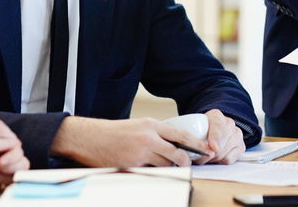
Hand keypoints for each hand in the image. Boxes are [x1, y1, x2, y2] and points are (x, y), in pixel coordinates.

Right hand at [50, 116, 211, 166]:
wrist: (91, 137)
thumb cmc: (113, 133)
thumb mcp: (137, 127)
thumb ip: (155, 135)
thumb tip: (172, 147)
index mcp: (151, 125)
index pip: (181, 134)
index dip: (196, 144)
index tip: (206, 150)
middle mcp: (149, 137)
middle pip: (178, 153)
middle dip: (186, 162)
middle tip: (189, 165)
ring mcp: (141, 152)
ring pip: (166, 164)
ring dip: (170, 168)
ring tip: (170, 168)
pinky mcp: (134, 165)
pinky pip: (152, 172)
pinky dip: (155, 172)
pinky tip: (152, 171)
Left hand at [194, 110, 243, 164]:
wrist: (213, 129)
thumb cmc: (202, 129)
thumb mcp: (194, 127)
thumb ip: (192, 135)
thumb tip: (189, 150)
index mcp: (216, 116)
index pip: (217, 126)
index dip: (215, 138)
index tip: (213, 147)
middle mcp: (229, 123)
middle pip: (220, 144)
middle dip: (208, 154)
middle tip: (198, 159)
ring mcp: (237, 134)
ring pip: (223, 153)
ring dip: (212, 159)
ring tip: (205, 158)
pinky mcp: (241, 146)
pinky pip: (229, 159)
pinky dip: (220, 162)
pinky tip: (215, 158)